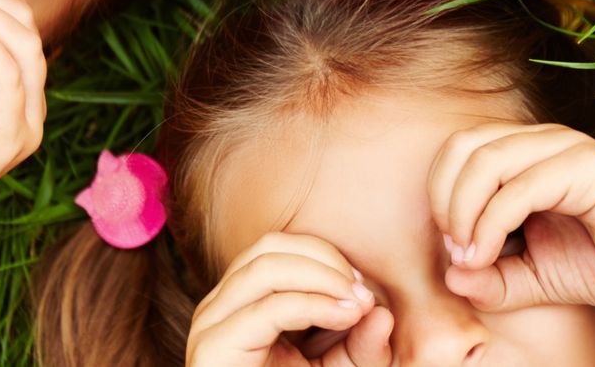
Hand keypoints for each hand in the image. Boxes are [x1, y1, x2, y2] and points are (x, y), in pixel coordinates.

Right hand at [186, 233, 392, 366]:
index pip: (279, 248)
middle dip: (325, 261)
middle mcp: (219, 308)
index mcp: (241, 304)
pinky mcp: (215, 347)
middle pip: (271, 247)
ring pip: (266, 266)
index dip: (327, 258)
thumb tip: (382, 312)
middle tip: (362, 294)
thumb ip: (362, 346)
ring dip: (322, 277)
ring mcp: (212, 325)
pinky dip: (314, 303)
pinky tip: (344, 316)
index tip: (365, 293)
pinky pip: (270, 307)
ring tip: (356, 306)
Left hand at [428, 123, 594, 313]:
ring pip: (486, 158)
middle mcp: (543, 141)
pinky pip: (520, 187)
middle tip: (454, 248)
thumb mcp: (536, 279)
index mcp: (528, 154)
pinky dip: (491, 222)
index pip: (459, 151)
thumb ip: (492, 279)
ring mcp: (566, 149)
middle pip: (463, 145)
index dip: (439, 196)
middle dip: (443, 198)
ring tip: (470, 254)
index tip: (452, 249)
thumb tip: (450, 277)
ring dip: (462, 210)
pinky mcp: (586, 168)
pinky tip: (488, 255)